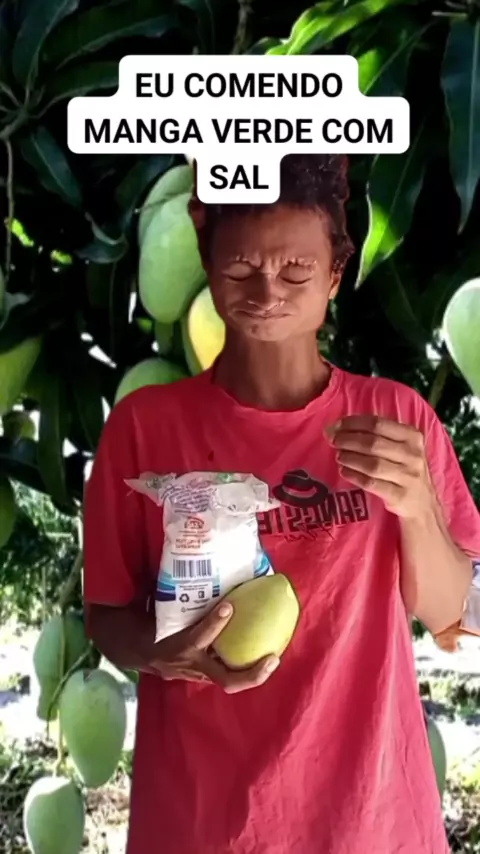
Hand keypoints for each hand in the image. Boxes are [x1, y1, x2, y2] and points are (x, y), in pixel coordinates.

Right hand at [151, 602, 279, 693]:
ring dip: (254, 674)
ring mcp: (201, 675)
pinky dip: (245, 668)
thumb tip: (192, 565)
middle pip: (226, 679)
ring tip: (274, 660)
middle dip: (251, 674)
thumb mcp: (163, 611)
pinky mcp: (205, 677)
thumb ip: (177, 594)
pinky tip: (261, 655)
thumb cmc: (155, 626)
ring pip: (231, 681)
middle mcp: (194, 665)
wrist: (141, 652)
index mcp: (182, 645)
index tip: (229, 607)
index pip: (200, 637)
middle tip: (273, 659)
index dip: (215, 624)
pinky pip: (229, 674)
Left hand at [325, 414, 435, 518]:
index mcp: (412, 436)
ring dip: (350, 458)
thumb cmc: (405, 469)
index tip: (335, 426)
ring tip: (339, 456)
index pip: (378, 423)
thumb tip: (337, 428)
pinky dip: (355, 476)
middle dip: (348, 440)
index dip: (353, 423)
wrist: (423, 504)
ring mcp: (407, 476)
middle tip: (333, 441)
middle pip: (373, 443)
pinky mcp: (399, 495)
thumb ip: (376, 435)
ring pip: (372, 464)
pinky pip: (372, 483)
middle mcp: (412, 455)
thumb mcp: (402, 448)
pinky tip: (344, 471)